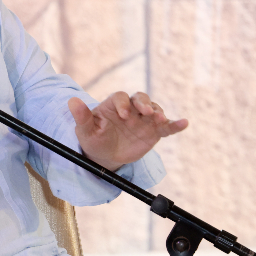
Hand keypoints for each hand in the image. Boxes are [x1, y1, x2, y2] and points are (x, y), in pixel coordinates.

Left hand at [69, 92, 186, 171]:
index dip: (122, 103)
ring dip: (158, 112)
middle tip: (145, 112)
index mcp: (113, 105)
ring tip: (161, 120)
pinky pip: (166, 127)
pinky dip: (175, 125)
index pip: (120, 98)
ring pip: (154, 110)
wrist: (105, 157)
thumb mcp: (85, 131)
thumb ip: (82, 117)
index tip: (122, 115)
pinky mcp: (154, 131)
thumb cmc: (94, 140)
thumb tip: (71, 101)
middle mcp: (130, 109)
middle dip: (144, 103)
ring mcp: (143, 119)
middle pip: (140, 99)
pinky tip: (184, 123)